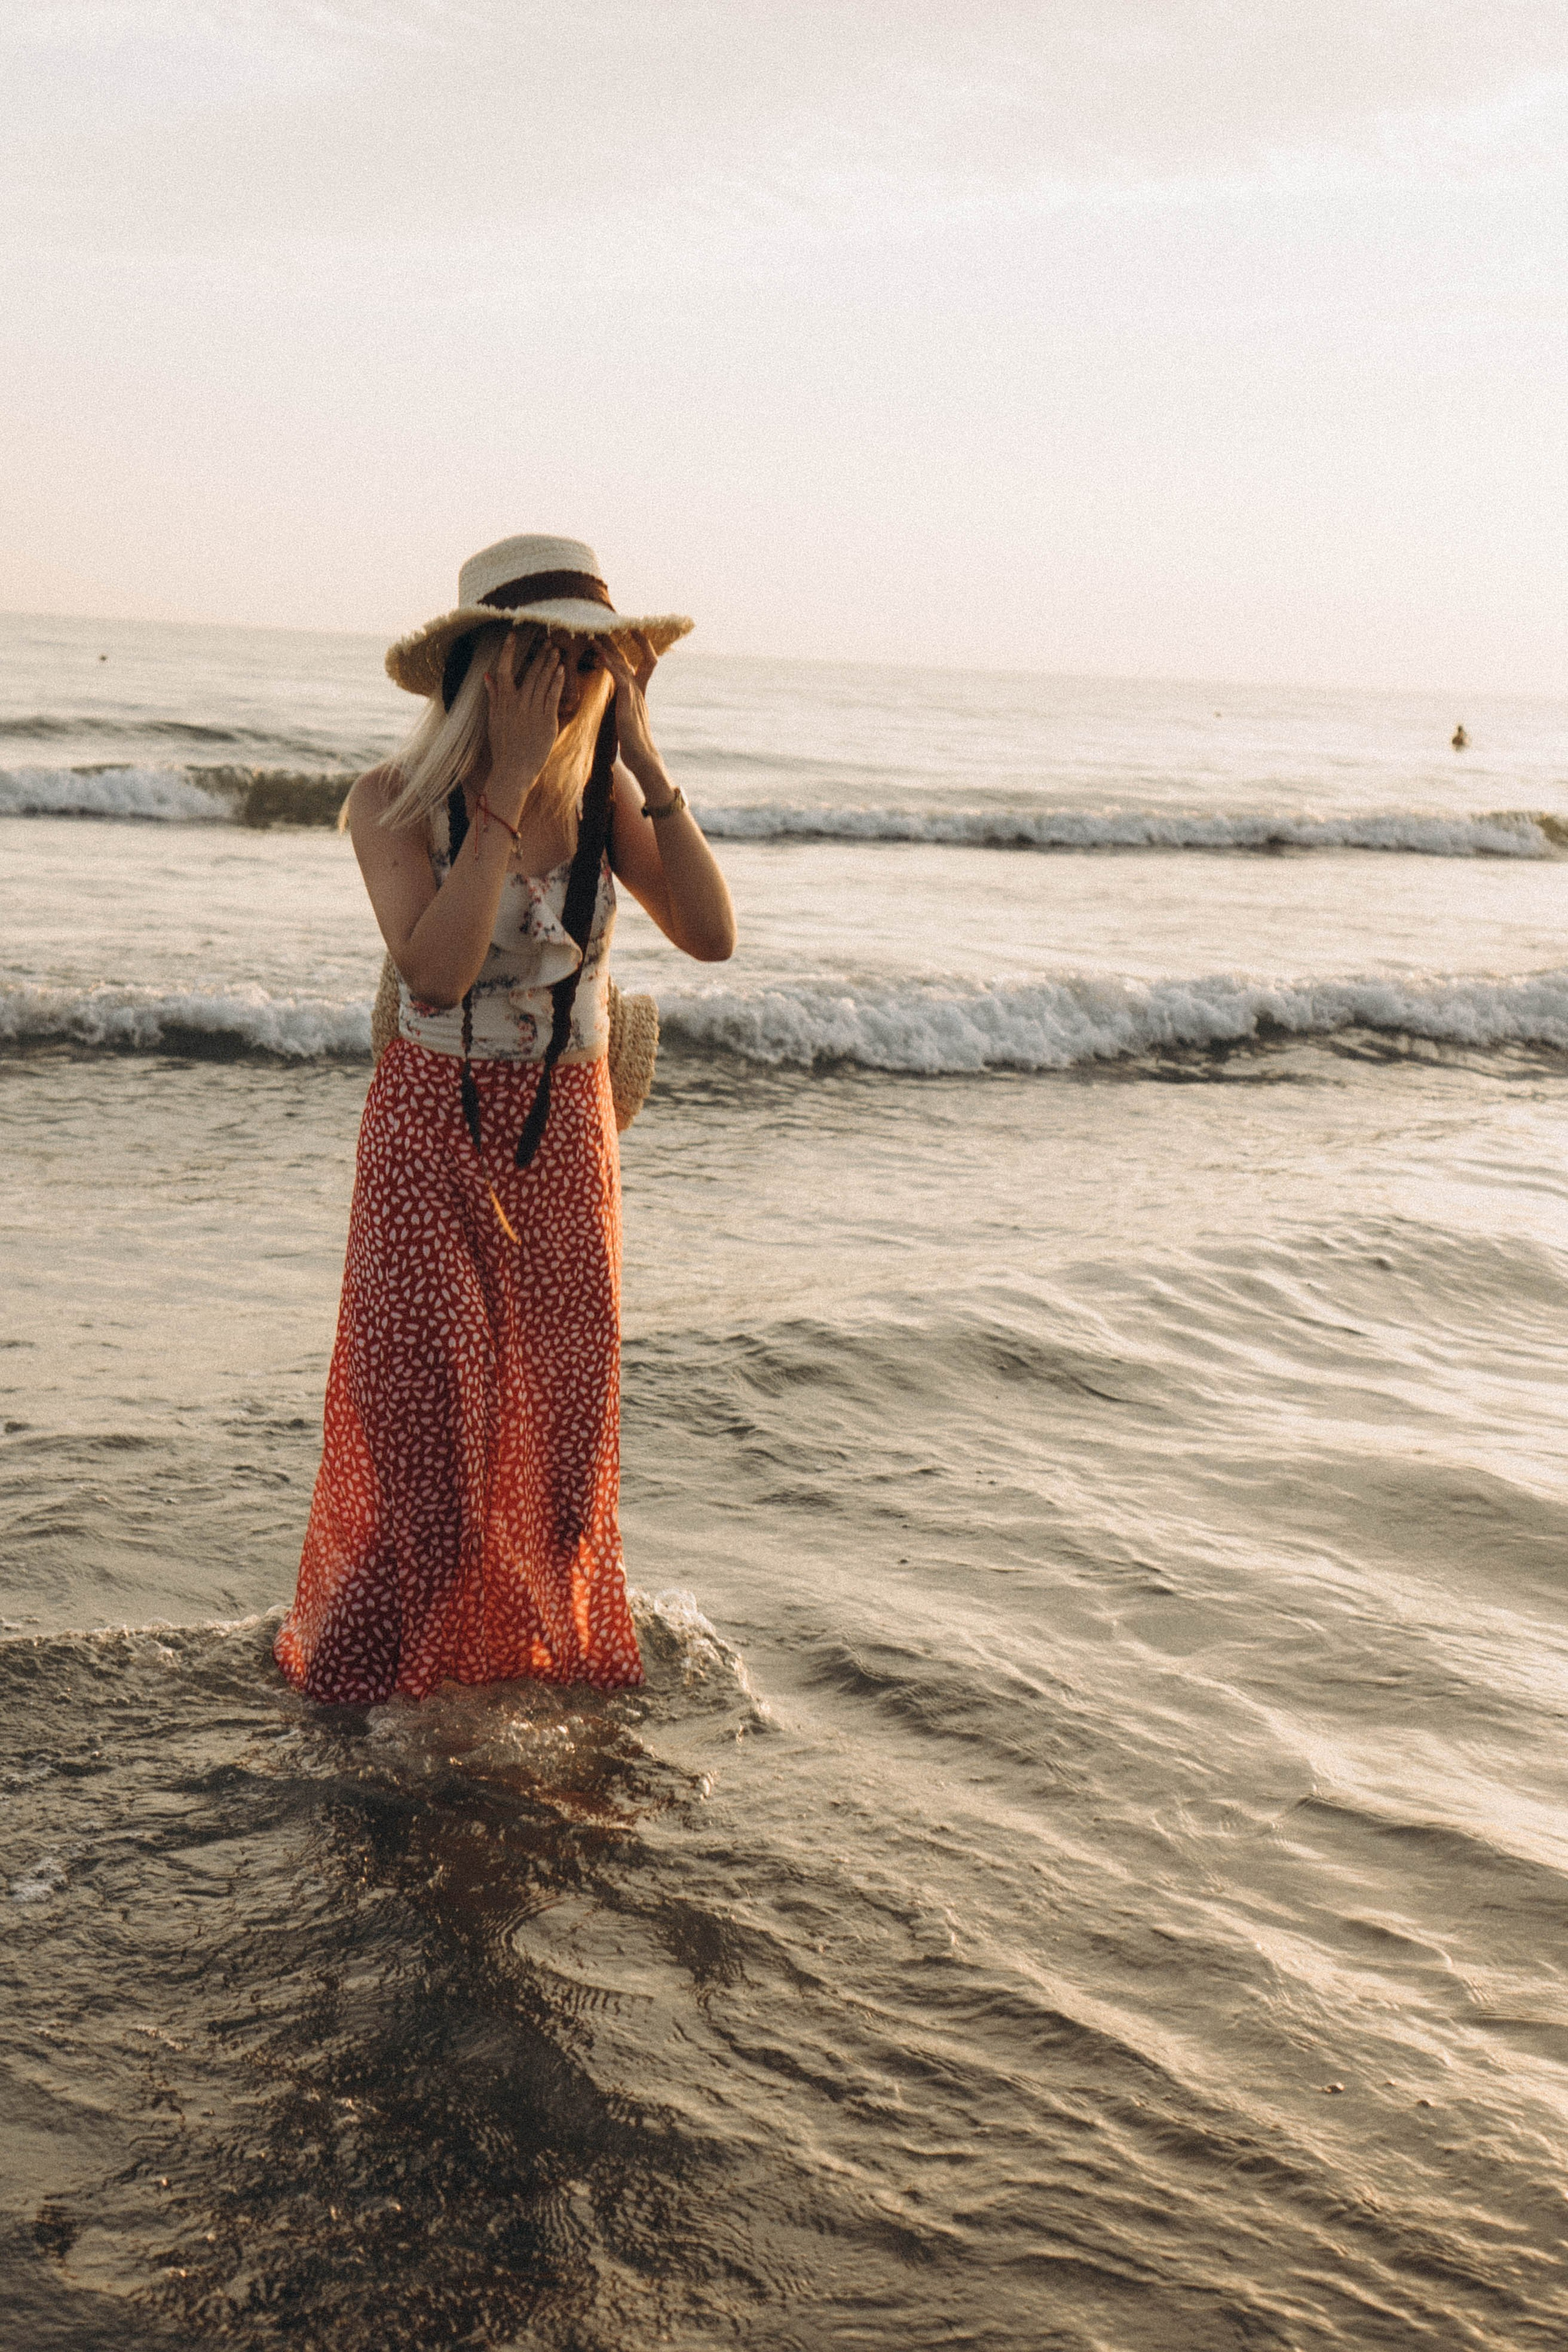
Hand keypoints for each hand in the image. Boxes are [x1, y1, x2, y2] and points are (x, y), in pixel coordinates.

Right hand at [484, 634, 562, 808]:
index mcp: (503, 702)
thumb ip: (493, 697)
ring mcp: (532, 712)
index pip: (504, 670)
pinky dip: (557, 682)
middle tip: (546, 640)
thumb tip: (487, 676)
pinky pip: (553, 697)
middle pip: (529, 673)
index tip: (512, 636)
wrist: (514, 771)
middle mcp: (517, 704)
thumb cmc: (503, 747)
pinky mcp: (546, 722)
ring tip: (556, 650)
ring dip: (549, 665)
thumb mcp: (493, 720)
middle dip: (538, 656)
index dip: (508, 651)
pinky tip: (562, 670)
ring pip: (542, 682)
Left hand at [600, 632, 663, 782]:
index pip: (645, 661)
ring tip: (595, 635)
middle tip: (603, 625)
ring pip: (623, 664)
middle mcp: (639, 689)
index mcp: (639, 692)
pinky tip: (600, 656)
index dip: (640, 645)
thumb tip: (620, 699)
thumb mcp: (627, 717)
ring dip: (608, 648)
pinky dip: (610, 665)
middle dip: (617, 641)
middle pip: (629, 657)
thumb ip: (625, 704)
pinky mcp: (628, 702)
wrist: (642, 758)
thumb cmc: (633, 742)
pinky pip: (620, 678)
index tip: (628, 632)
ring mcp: (635, 695)